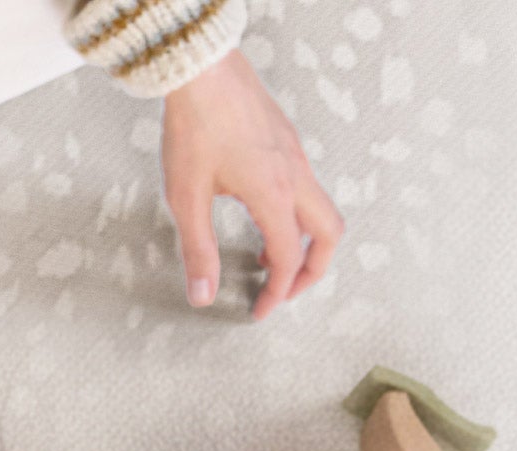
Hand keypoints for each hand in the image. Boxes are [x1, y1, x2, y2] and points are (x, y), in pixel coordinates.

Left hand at [159, 50, 342, 320]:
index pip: (286, 258)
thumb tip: (203, 295)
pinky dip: (297, 216)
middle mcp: (296, 177)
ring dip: (306, 242)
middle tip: (283, 291)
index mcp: (275, 194)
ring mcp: (297, 158)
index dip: (276, 292)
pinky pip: (309, 189)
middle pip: (328, 235)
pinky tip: (264, 218)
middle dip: (312, 271)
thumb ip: (197, 250)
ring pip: (323, 210)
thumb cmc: (195, 129)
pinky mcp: (288, 145)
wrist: (205, 74)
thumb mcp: (187, 198)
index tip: (259, 311)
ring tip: (271, 261)